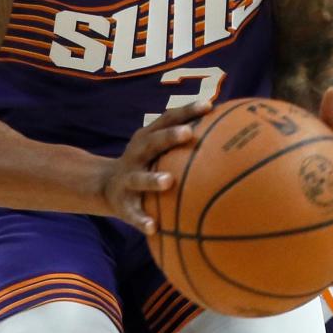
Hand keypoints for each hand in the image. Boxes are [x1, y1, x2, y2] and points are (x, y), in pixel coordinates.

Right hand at [99, 99, 211, 233]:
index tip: (209, 106)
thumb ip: (183, 140)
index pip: (167, 119)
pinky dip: (142, 220)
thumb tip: (227, 132)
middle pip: (152, 142)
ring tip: (168, 181)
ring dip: (152, 179)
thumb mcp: (157, 148)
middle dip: (168, 137)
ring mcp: (127, 179)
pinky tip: (153, 227)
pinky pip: (133, 213)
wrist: (105, 186)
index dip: (187, 111)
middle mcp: (136, 154)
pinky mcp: (123, 204)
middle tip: (188, 133)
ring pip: (139, 178)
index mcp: (147, 137)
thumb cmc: (146, 162)